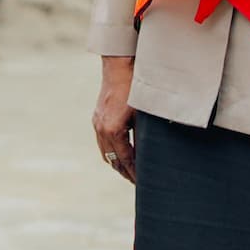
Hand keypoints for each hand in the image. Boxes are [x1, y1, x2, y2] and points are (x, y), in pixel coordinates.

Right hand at [93, 56, 137, 183]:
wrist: (119, 66)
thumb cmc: (135, 88)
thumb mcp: (144, 115)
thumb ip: (145, 137)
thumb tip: (152, 156)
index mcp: (113, 130)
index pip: (125, 160)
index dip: (135, 173)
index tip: (144, 183)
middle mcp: (102, 129)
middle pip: (113, 160)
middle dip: (125, 172)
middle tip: (139, 183)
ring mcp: (97, 123)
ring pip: (105, 153)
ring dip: (117, 163)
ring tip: (130, 171)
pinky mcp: (97, 117)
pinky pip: (102, 142)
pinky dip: (111, 151)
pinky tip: (121, 152)